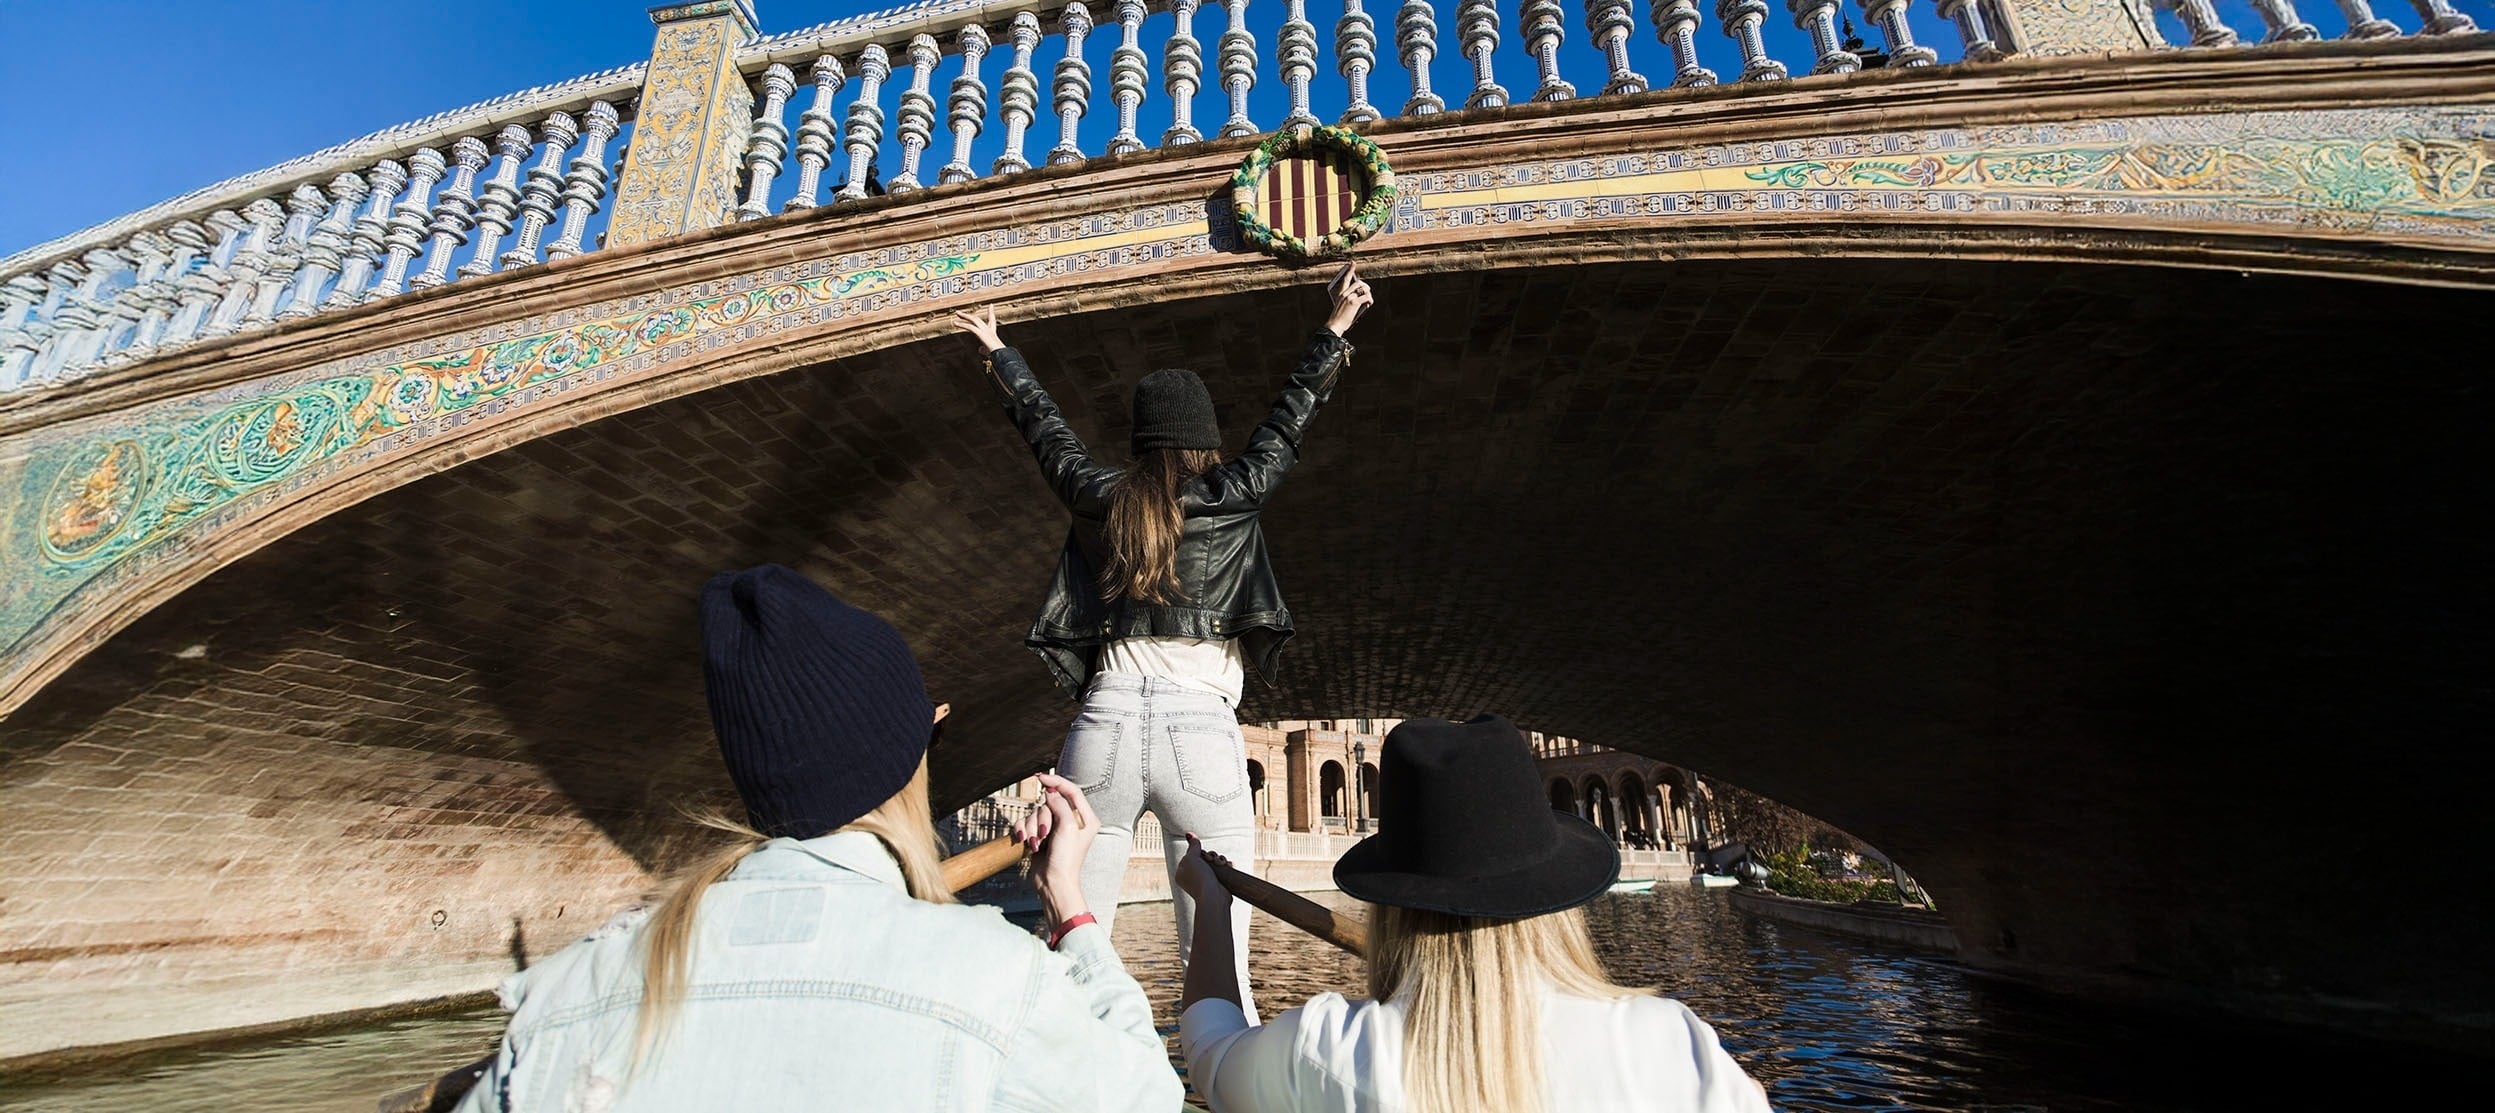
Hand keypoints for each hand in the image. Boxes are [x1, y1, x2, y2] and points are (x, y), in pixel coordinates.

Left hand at [950, 304, 1004, 351]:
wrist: (1001, 354)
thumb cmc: (997, 354)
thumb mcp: (990, 351)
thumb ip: (984, 349)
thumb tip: (980, 349)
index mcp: (992, 333)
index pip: (991, 320)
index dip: (991, 312)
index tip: (990, 305)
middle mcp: (989, 330)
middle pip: (978, 319)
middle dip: (969, 315)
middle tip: (961, 312)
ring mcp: (985, 331)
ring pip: (974, 320)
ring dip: (965, 316)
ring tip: (957, 313)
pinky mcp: (981, 333)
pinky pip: (970, 327)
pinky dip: (962, 324)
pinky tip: (955, 323)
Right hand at [1013, 772, 1098, 924]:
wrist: (1052, 884)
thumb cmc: (1066, 860)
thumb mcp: (1068, 827)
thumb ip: (1059, 805)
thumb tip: (1050, 791)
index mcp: (1085, 818)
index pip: (1072, 791)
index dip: (1056, 781)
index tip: (1040, 777)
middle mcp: (1071, 821)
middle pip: (1049, 803)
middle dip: (1042, 818)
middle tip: (1045, 835)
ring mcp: (1054, 829)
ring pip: (1035, 813)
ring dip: (1031, 828)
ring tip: (1036, 844)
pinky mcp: (1040, 836)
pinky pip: (1026, 823)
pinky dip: (1023, 831)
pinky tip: (1025, 843)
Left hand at [1174, 833, 1234, 910]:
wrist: (1213, 897)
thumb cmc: (1198, 878)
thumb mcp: (1191, 858)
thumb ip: (1192, 846)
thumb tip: (1190, 835)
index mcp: (1182, 873)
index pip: (1191, 856)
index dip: (1198, 852)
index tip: (1202, 854)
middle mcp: (1193, 878)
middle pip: (1204, 858)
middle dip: (1210, 855)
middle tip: (1211, 859)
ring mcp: (1206, 881)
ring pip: (1214, 863)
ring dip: (1219, 859)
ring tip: (1220, 863)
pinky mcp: (1218, 884)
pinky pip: (1222, 870)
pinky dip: (1225, 866)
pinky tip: (1227, 865)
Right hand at [1323, 263, 1372, 336]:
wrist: (1335, 324)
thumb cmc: (1339, 318)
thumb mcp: (1342, 306)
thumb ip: (1349, 300)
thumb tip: (1362, 298)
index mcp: (1341, 294)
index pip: (1346, 279)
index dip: (1350, 270)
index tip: (1352, 263)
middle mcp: (1344, 293)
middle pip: (1359, 283)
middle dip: (1366, 287)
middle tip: (1367, 294)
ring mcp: (1349, 297)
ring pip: (1364, 289)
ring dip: (1368, 294)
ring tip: (1368, 301)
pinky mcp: (1354, 302)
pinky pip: (1366, 297)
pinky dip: (1370, 301)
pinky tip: (1368, 304)